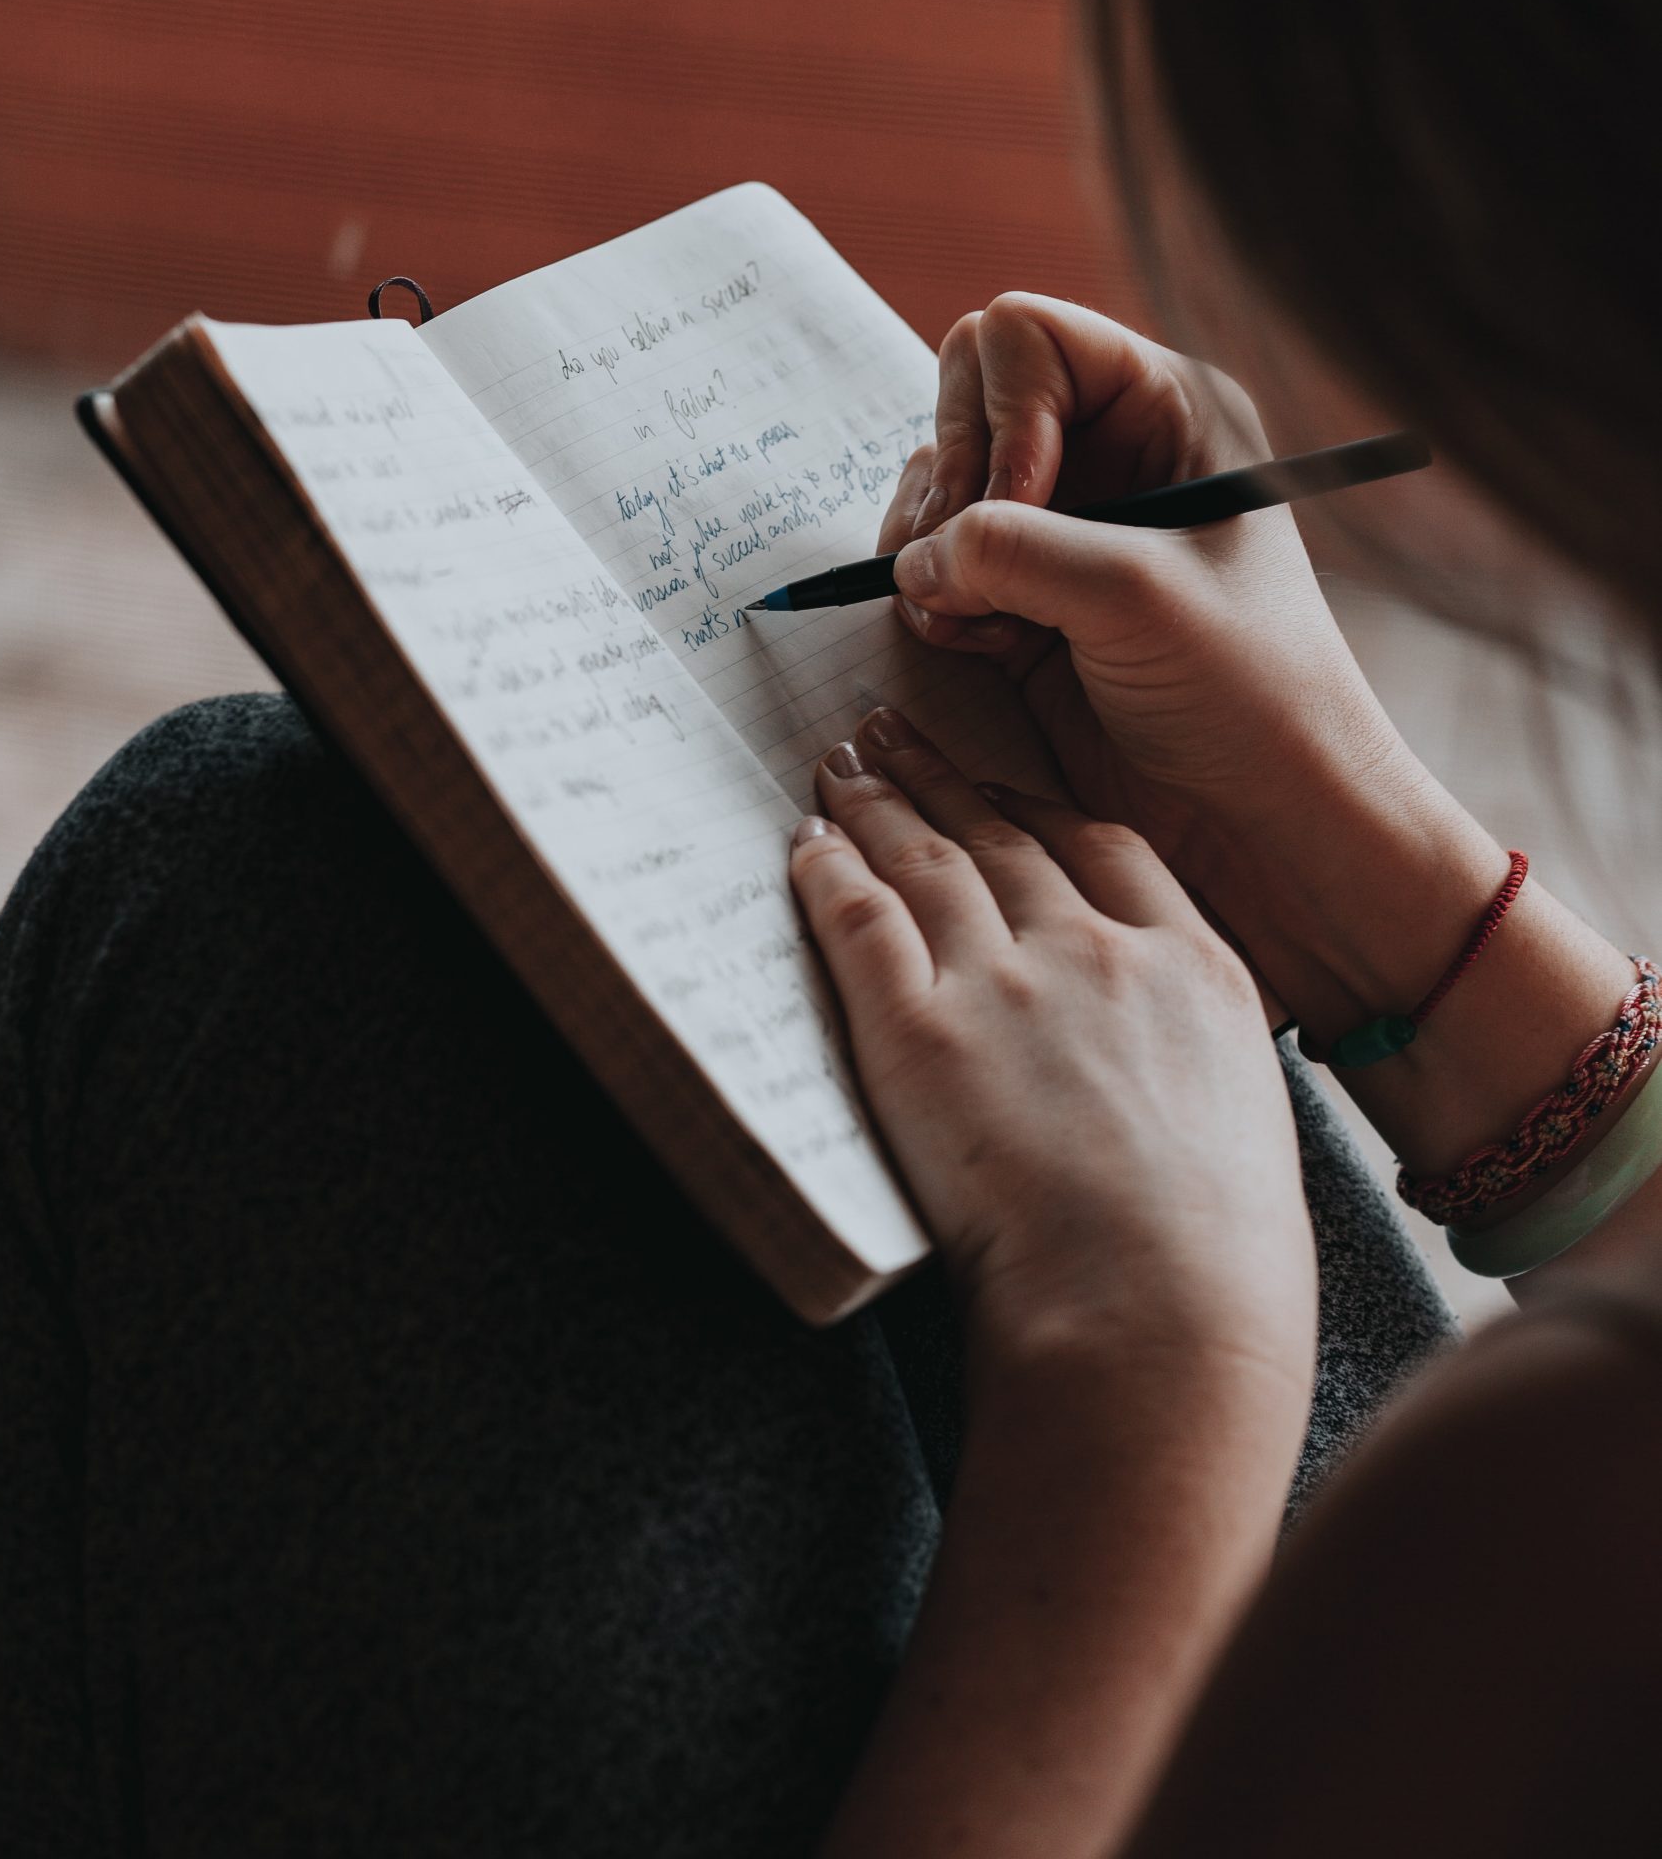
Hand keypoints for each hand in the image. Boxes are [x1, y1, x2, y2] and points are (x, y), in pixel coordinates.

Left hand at [790, 706, 1316, 1395]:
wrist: (1157, 1315)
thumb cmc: (1217, 1265)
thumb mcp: (1245, 1126)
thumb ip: (1189, 1067)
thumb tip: (1152, 1080)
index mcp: (1192, 966)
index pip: (1104, 846)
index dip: (1037, 802)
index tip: (1002, 784)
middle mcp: (1097, 949)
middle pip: (1002, 833)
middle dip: (941, 777)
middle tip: (894, 735)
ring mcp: (1005, 982)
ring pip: (926, 857)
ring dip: (876, 802)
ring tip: (842, 766)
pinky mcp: (918, 1031)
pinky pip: (859, 920)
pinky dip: (827, 873)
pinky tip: (807, 846)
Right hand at [877, 295, 1505, 1039]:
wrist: (1269, 820)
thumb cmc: (1249, 693)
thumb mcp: (1132, 595)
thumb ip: (1010, 546)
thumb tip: (915, 556)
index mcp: (1166, 408)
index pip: (1025, 338)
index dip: (1003, 415)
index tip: (1024, 507)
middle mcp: (1110, 451)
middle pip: (962, 398)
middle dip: (951, 481)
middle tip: (971, 568)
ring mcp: (1060, 525)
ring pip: (936, 484)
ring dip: (933, 549)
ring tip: (980, 620)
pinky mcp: (1023, 597)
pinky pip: (932, 561)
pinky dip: (933, 599)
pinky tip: (983, 647)